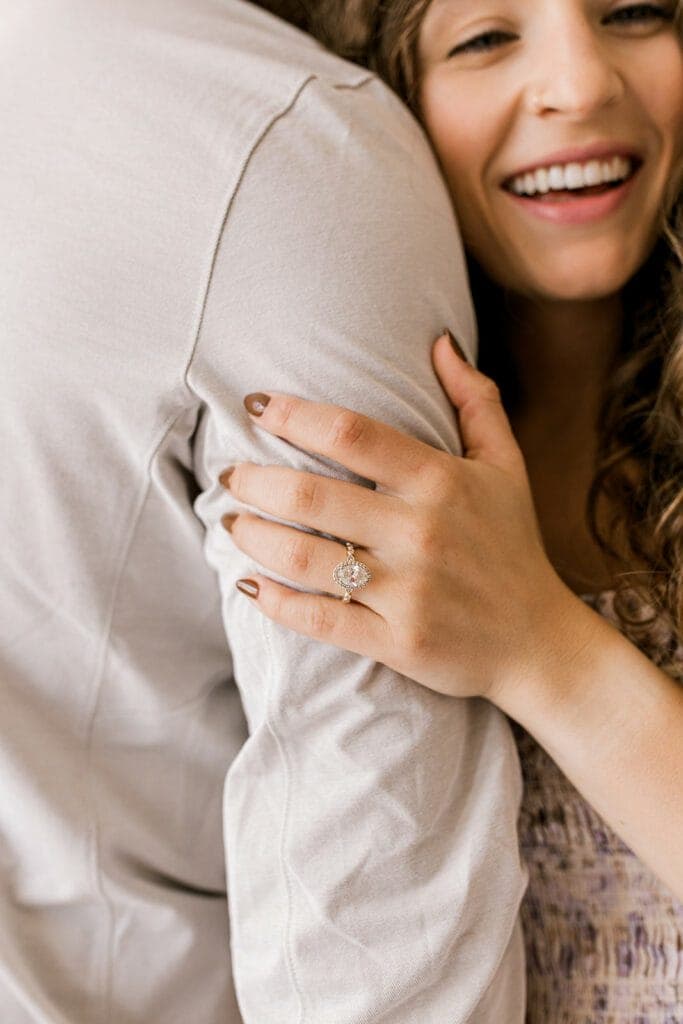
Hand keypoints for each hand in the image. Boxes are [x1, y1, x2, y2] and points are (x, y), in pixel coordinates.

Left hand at [218, 332, 583, 703]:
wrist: (538, 643)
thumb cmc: (512, 546)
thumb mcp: (506, 466)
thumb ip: (476, 400)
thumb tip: (440, 340)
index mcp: (442, 481)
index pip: (350, 433)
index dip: (293, 413)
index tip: (255, 404)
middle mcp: (421, 533)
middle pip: (312, 497)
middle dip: (254, 481)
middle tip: (229, 474)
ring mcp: (408, 591)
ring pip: (304, 559)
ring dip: (253, 538)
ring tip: (231, 523)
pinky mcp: (396, 642)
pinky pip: (318, 619)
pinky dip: (274, 602)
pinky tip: (249, 585)